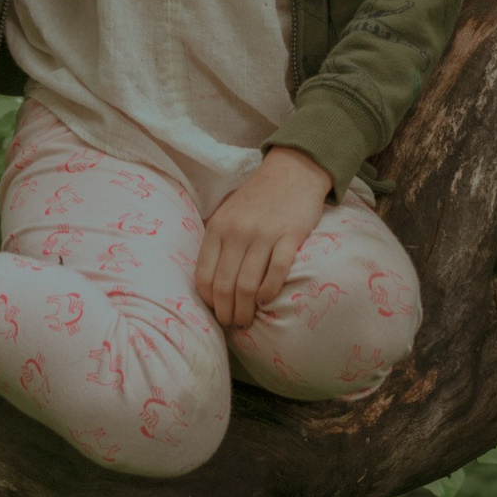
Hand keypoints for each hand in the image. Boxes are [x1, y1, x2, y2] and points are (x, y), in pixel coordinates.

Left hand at [195, 146, 330, 330]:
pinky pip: (276, 273)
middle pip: (225, 286)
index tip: (216, 312)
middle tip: (233, 324)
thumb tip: (208, 284)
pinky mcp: (290, 236)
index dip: (208, 302)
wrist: (292, 171)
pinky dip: (269, 293)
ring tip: (248, 320)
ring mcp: (263, 234)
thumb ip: (216, 242)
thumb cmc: (257, 198)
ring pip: (247, 285)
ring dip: (246, 310)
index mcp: (217, 228)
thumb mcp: (227, 214)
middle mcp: (237, 232)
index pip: (203, 276)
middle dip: (227, 313)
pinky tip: (266, 300)